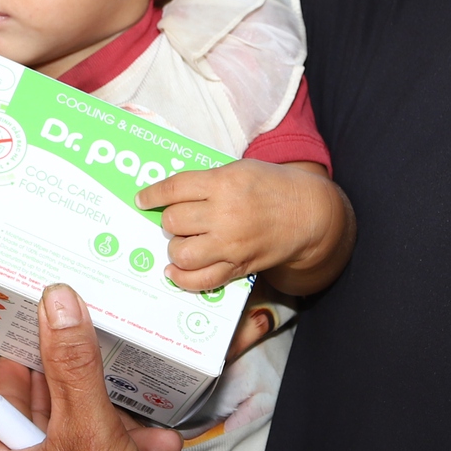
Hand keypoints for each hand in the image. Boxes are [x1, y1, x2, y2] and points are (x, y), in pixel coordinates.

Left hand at [0, 285, 192, 450]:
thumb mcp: (92, 427)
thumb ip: (73, 360)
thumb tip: (54, 297)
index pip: (4, 386)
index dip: (41, 355)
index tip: (68, 326)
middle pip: (48, 416)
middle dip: (102, 408)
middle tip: (134, 406)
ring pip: (81, 446)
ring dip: (127, 441)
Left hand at [138, 160, 354, 296]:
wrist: (309, 214)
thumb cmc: (272, 187)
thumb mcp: (240, 169)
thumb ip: (207, 181)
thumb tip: (170, 195)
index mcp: (224, 183)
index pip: (174, 189)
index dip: (152, 195)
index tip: (142, 200)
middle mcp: (225, 214)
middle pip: (173, 222)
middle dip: (169, 221)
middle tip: (176, 221)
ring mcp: (231, 244)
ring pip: (181, 253)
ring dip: (175, 248)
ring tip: (182, 242)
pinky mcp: (239, 266)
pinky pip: (201, 280)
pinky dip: (182, 278)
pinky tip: (175, 271)